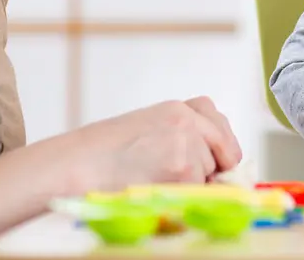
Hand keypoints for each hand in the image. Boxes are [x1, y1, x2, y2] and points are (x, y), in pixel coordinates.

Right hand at [79, 96, 243, 191]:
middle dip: (216, 166)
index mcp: (176, 108)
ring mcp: (186, 142)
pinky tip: (155, 187)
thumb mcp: (148, 130)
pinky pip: (199, 189)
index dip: (221, 142)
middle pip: (223, 148)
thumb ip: (182, 136)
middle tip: (190, 177)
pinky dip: (183, 195)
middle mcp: (185, 119)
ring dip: (193, 182)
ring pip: (210, 172)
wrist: (79, 164)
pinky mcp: (183, 167)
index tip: (221, 157)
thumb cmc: (106, 153)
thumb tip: (219, 167)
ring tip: (155, 178)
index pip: (216, 119)